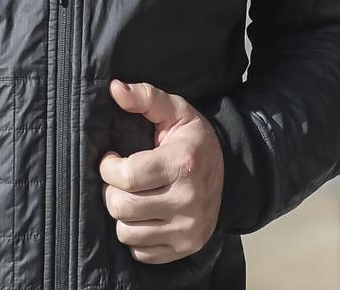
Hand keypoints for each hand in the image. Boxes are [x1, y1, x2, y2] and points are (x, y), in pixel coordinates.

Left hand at [99, 79, 223, 264]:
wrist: (232, 171)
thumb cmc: (193, 140)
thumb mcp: (175, 110)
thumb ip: (145, 97)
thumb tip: (115, 88)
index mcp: (182, 164)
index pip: (127, 176)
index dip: (108, 167)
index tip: (112, 159)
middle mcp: (187, 202)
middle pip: (122, 207)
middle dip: (111, 190)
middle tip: (118, 179)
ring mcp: (187, 230)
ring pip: (127, 233)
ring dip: (121, 214)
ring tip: (131, 196)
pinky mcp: (185, 248)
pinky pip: (141, 251)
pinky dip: (135, 234)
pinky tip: (144, 214)